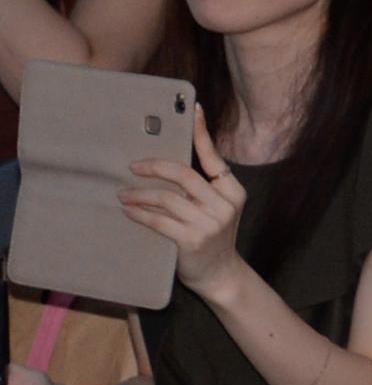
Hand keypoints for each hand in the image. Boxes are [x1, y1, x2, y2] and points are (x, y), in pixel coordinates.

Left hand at [119, 113, 247, 291]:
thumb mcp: (217, 209)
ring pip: (167, 198)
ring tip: (123, 194)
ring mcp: (209, 223)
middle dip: (155, 167)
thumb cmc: (212, 236)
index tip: (193, 110)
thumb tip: (167, 164)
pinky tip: (129, 211)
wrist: (220, 274)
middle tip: (133, 167)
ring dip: (139, 194)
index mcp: (233, 191)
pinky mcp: (191, 241)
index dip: (201, 133)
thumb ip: (202, 188)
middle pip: (184, 175)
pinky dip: (140, 214)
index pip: (214, 157)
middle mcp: (224, 204)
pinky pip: (158, 221)